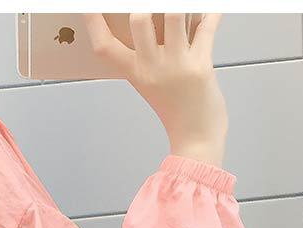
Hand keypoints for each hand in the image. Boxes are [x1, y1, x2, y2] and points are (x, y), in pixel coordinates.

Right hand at [83, 13, 228, 164]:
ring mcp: (176, 66)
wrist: (196, 138)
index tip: (90, 6)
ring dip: (180, 6)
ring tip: (183, 10)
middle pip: (139, 20)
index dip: (94, 22)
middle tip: (153, 6)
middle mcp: (152, 68)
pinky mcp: (201, 65)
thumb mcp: (151, 83)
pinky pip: (207, 27)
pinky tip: (212, 10)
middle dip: (146, 4)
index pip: (105, 46)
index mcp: (135, 73)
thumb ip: (148, 54)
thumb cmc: (176, 110)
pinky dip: (212, 13)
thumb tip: (153, 18)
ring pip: (175, 16)